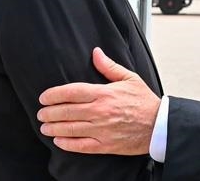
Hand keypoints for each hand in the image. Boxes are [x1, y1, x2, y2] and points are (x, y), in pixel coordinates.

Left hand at [38, 47, 160, 154]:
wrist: (158, 125)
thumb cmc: (144, 101)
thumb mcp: (129, 78)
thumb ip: (109, 66)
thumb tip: (96, 53)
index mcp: (103, 93)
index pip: (71, 92)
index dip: (54, 95)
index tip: (44, 97)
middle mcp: (99, 111)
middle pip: (66, 111)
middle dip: (49, 112)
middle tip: (41, 113)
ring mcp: (101, 129)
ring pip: (70, 129)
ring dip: (53, 128)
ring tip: (45, 127)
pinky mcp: (105, 145)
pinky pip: (81, 145)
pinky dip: (67, 144)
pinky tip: (58, 141)